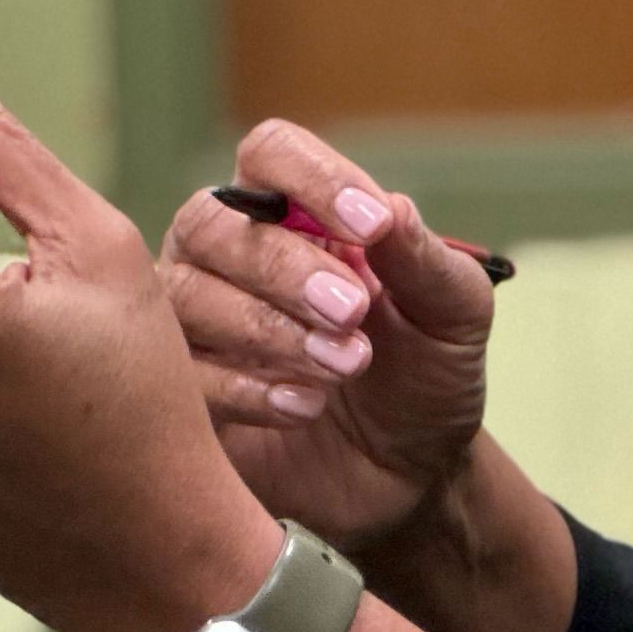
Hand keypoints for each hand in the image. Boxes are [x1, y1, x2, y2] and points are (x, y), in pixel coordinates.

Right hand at [156, 119, 498, 558]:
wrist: (412, 478)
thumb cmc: (426, 374)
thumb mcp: (454, 315)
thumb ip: (425, 259)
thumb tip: (391, 209)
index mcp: (293, 213)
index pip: (270, 153)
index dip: (312, 178)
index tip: (371, 229)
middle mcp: (226, 254)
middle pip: (212, 221)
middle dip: (284, 266)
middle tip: (354, 312)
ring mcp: (193, 323)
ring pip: (184, 295)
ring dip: (268, 329)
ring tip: (345, 366)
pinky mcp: (181, 395)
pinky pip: (178, 375)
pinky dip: (246, 388)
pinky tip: (307, 405)